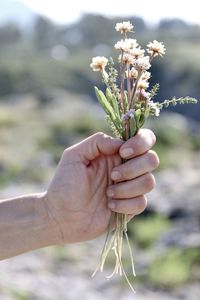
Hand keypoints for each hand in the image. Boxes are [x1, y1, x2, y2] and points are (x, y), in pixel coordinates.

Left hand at [45, 129, 158, 243]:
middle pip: (152, 159)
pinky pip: (141, 203)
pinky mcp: (130, 208)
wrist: (60, 216)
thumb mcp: (74, 155)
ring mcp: (130, 188)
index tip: (123, 153)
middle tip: (112, 175)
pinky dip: (125, 205)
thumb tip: (121, 143)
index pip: (144, 139)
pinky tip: (109, 206)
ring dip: (127, 188)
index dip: (140, 143)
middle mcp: (126, 168)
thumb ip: (97, 142)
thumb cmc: (64, 184)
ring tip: (107, 193)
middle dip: (133, 168)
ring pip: (149, 182)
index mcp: (115, 153)